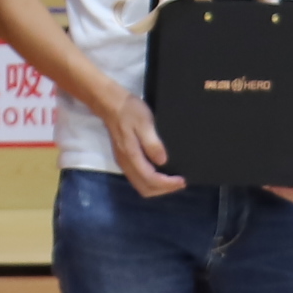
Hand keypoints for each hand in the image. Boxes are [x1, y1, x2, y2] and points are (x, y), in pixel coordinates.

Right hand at [93, 81, 181, 199]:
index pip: (150, 179)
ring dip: (157, 187)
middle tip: (180, 182)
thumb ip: (152, 143)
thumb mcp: (144, 122)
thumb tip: (163, 161)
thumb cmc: (129, 111)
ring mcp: (124, 162)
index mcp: (131, 155)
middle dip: (163, 189)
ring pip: (141, 185)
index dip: (167, 184)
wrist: (110, 103)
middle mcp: (126, 163)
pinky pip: (138, 178)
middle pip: (145, 188)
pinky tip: (161, 172)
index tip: (182, 180)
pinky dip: (151, 181)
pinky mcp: (124, 159)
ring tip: (172, 180)